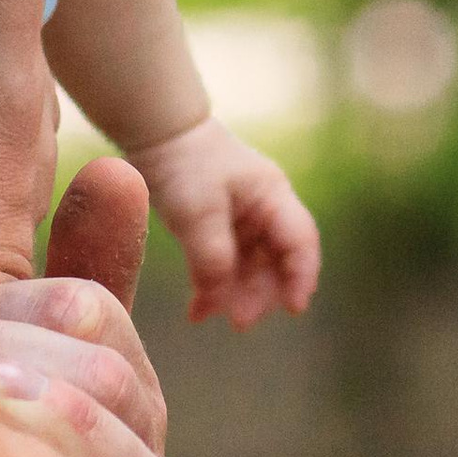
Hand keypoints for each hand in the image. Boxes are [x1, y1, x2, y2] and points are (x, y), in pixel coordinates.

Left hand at [128, 116, 321, 327]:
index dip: (302, 276)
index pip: (301, 241)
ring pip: (250, 267)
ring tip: (211, 316)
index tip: (294, 310)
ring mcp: (242, 218)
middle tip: (240, 322)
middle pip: (277, 260)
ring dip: (235, 294)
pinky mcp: (219, 226)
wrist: (155, 134)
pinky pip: (224, 264)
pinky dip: (212, 287)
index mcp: (273, 196)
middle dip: (262, 294)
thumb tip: (221, 299)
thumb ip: (214, 256)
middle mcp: (265, 209)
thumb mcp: (198, 212)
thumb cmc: (185, 164)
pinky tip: (196, 311)